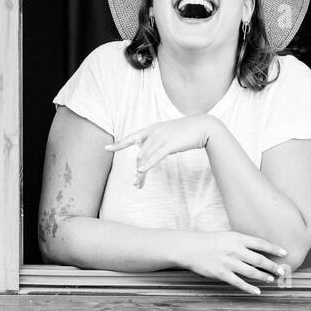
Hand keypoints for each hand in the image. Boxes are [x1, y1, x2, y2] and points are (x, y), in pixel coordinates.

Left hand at [105, 115, 220, 187]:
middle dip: (136, 170)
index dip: (119, 144)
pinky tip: (141, 171)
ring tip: (138, 184)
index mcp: (153, 128)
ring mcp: (162, 137)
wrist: (204, 127)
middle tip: (136, 183)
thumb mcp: (169, 134)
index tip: (106, 149)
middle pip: (139, 154)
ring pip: (146, 157)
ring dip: (141, 172)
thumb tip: (150, 152)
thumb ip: (158, 141)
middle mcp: (154, 132)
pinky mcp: (170, 144)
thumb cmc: (188, 132)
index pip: (132, 137)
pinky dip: (148, 164)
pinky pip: (156, 156)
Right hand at [176, 230, 288, 295]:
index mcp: (237, 238)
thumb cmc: (209, 240)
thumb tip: (258, 248)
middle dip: (272, 266)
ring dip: (263, 276)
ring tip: (271, 279)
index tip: (284, 253)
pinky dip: (249, 287)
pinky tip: (257, 291)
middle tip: (281, 271)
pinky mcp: (222, 274)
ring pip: (251, 272)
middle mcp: (235, 249)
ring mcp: (228, 262)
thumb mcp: (227, 236)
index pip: (260, 243)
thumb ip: (241, 242)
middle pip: (259, 259)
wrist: (190, 247)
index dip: (273, 248)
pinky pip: (239, 282)